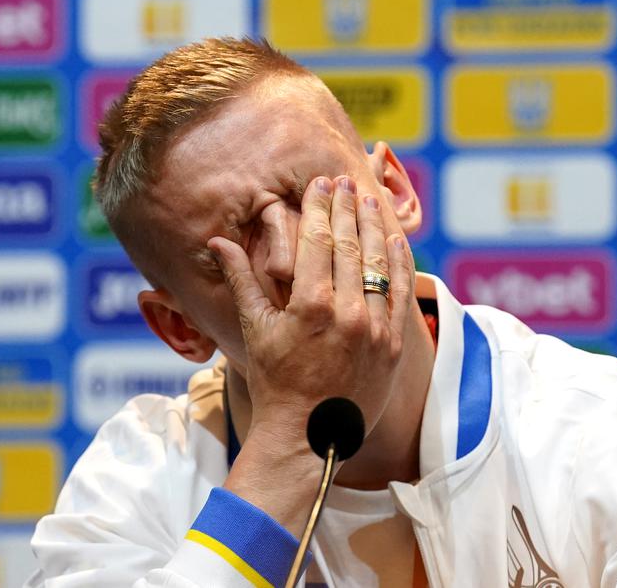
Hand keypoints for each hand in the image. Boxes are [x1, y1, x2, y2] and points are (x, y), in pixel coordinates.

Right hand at [208, 174, 415, 444]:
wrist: (308, 436)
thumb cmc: (275, 381)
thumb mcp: (256, 327)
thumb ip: (241, 279)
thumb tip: (216, 241)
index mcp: (310, 305)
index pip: (318, 241)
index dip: (319, 207)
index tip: (319, 183)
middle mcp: (346, 312)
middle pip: (349, 245)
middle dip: (346, 208)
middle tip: (343, 181)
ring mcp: (374, 328)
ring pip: (378, 263)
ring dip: (373, 227)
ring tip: (367, 200)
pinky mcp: (393, 344)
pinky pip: (400, 293)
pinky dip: (399, 262)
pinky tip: (395, 239)